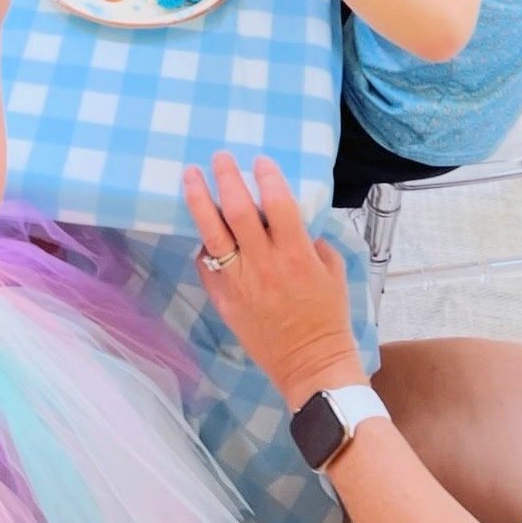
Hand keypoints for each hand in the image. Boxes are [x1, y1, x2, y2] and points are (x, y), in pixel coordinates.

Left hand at [184, 153, 365, 410]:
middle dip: (226, 178)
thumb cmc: (327, 316)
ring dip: (199, 200)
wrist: (311, 365)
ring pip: (212, 233)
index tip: (259, 160)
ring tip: (189, 176)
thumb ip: (310, 241)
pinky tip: (202, 228)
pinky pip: (206, 265)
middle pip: (238, 210)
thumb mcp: (332, 271)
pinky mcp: (223, 300)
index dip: (268, 177)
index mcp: (297, 255)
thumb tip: (288, 218)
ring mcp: (240, 282)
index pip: (279, 204)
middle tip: (219, 157)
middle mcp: (264, 265)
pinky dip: (204, 244)